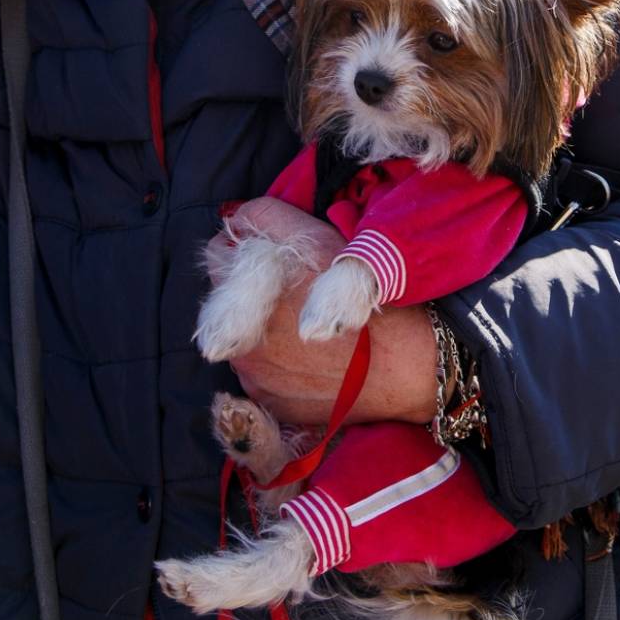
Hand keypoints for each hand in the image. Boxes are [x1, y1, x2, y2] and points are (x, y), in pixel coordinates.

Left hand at [217, 197, 437, 426]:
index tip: (270, 251)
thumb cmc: (363, 297)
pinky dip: (276, 361)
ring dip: (261, 325)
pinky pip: (259, 372)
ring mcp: (251, 372)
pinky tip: (309, 354)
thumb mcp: (321, 240)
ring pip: (241, 336)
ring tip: (305, 323)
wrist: (399, 368)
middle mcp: (239, 333)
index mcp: (248, 288)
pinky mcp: (266, 400)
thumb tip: (238, 218)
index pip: (220, 254)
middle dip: (252, 288)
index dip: (245, 246)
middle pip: (228, 297)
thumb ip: (270, 218)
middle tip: (295, 287)